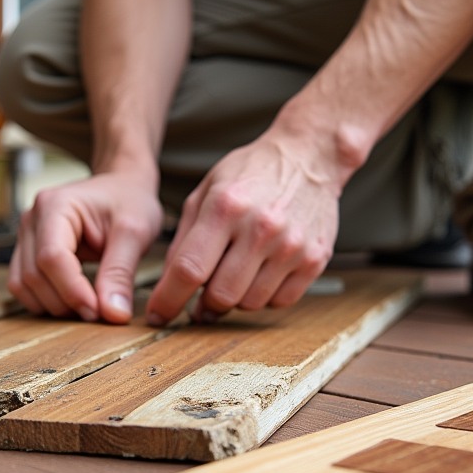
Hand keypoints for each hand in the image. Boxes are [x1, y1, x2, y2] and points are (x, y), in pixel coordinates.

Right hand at [8, 172, 163, 322]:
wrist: (122, 188)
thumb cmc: (129, 201)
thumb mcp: (134, 232)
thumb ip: (121, 273)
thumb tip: (113, 314)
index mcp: (56, 205)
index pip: (51, 257)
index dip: (72, 290)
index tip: (98, 311)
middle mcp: (32, 219)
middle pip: (34, 275)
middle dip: (65, 302)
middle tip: (99, 312)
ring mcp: (26, 236)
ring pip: (23, 284)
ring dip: (53, 305)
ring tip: (88, 306)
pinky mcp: (27, 251)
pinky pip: (22, 285)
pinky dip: (44, 301)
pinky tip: (72, 300)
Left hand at [145, 131, 340, 324]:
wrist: (308, 157)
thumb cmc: (252, 173)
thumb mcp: (205, 191)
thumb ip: (183, 238)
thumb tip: (167, 283)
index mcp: (226, 207)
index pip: (189, 269)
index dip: (168, 300)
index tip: (157, 315)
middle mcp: (261, 228)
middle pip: (220, 295)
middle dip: (204, 303)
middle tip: (202, 294)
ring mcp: (291, 246)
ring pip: (250, 303)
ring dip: (235, 298)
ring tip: (235, 273)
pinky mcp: (315, 260)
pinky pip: (280, 301)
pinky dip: (264, 296)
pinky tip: (261, 273)